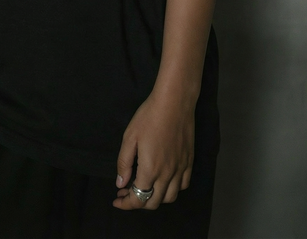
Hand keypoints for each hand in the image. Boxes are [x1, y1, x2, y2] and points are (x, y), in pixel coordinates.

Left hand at [113, 89, 194, 210]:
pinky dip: (172, 189)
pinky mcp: (189, 162)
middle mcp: (167, 175)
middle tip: (126, 192)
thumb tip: (120, 184)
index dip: (126, 204)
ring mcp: (181, 169)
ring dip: (155, 198)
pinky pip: (183, 185)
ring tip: (145, 187)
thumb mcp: (129, 137)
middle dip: (137, 202)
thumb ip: (124, 163)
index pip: (138, 199)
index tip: (117, 200)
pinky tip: (164, 180)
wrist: (174, 102)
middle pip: (153, 202)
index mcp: (150, 170)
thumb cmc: (149, 117)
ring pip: (170, 197)